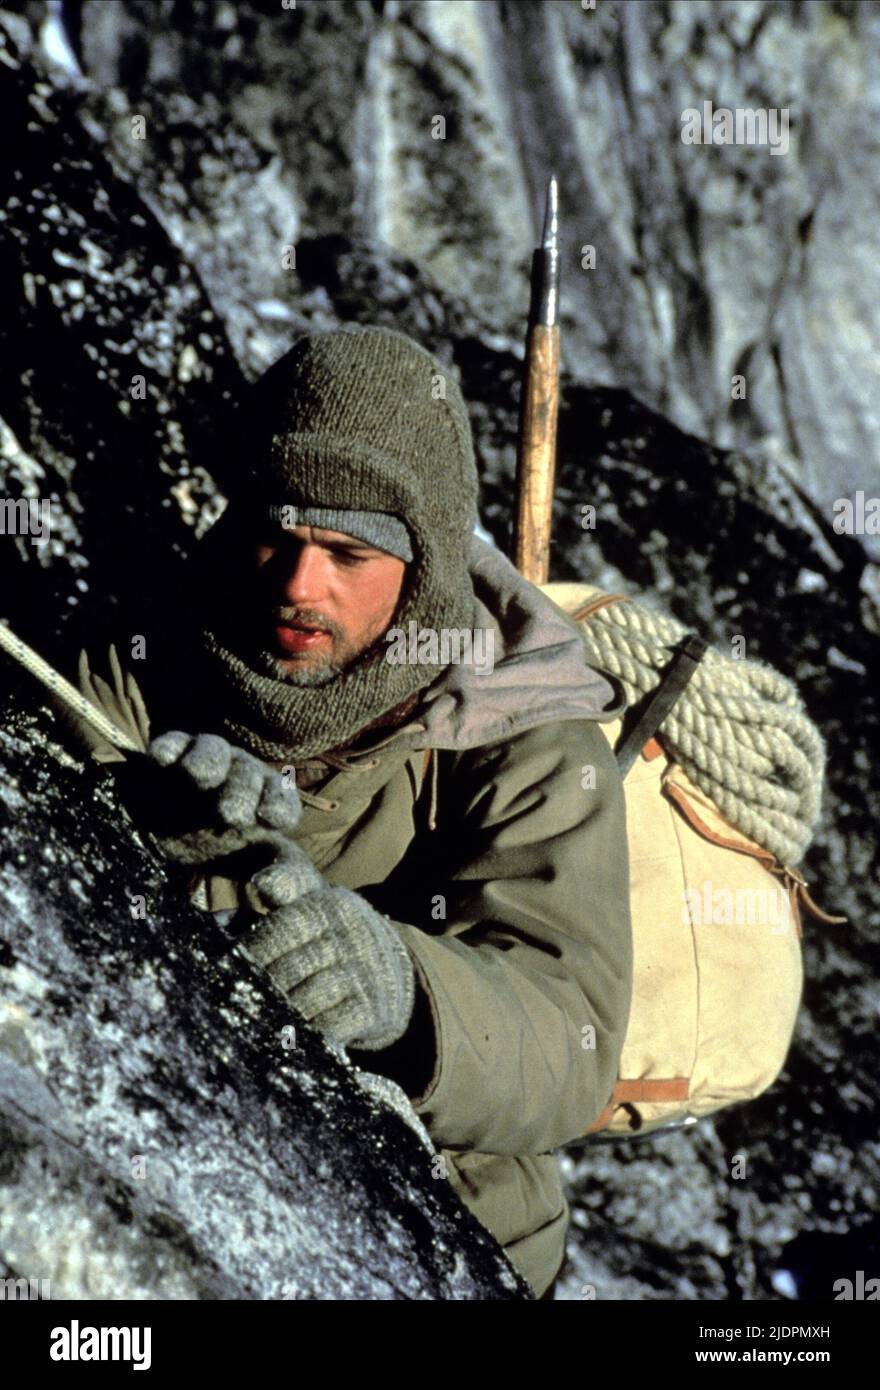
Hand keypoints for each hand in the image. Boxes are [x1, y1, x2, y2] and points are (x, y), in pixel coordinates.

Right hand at [141, 731, 301, 864]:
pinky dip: (169, 748)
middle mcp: (239, 775)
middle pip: (248, 774)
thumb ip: (277, 877)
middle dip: (243, 791)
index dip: (279, 805)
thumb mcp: (250, 865)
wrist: (164, 826)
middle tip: (231, 814)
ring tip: (199, 776)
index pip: (282, 800)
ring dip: (210, 762)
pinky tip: (161, 759)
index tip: (270, 819)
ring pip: (215, 751)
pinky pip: (174, 744)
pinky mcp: (171, 753)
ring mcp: (205, 760)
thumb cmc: (217, 847)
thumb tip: (270, 888)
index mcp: (265, 802)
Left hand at [240, 842, 416, 1051]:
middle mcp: (350, 935)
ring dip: (278, 1015)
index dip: (251, 953)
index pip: (279, 930)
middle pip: (287, 970)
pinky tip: (292, 1035)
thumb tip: (259, 882)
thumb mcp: (316, 900)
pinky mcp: (372, 1009)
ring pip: (304, 1000)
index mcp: (329, 906)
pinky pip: (328, 1027)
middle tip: (237, 1003)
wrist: (395, 973)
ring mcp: (363, 973)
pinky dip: (306, 1034)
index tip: (230, 970)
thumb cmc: (336, 937)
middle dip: (259, 989)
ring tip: (257, 1023)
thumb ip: (286, 884)